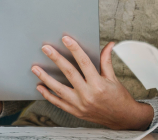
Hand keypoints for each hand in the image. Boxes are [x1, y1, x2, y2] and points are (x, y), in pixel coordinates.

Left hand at [32, 37, 153, 130]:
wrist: (122, 118)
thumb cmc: (118, 98)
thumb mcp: (113, 78)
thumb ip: (106, 61)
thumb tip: (109, 44)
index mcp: (98, 84)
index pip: (84, 62)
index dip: (74, 49)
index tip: (66, 39)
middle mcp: (88, 95)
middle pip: (69, 73)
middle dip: (56, 59)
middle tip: (46, 49)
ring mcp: (80, 105)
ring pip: (59, 89)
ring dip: (46, 78)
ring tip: (36, 68)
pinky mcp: (75, 111)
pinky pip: (58, 103)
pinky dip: (48, 95)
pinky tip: (40, 86)